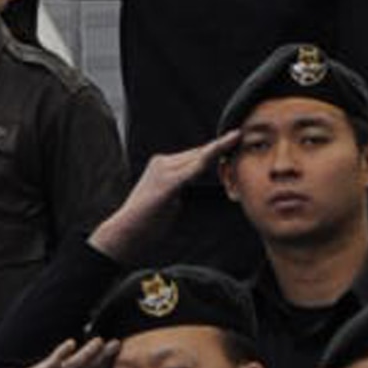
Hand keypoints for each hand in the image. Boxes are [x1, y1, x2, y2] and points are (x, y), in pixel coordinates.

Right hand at [8, 336, 116, 367]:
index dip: (102, 367)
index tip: (118, 359)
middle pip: (83, 367)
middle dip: (101, 356)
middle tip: (117, 344)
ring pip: (71, 364)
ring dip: (86, 353)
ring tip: (100, 342)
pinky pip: (49, 364)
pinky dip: (60, 355)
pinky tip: (70, 345)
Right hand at [88, 132, 241, 261]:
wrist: (125, 233)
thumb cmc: (146, 223)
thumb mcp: (167, 202)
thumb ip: (178, 190)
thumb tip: (187, 190)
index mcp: (162, 166)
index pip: (194, 156)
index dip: (215, 149)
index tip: (233, 139)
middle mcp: (162, 163)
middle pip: (198, 153)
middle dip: (221, 145)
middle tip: (241, 134)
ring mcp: (164, 170)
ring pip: (198, 158)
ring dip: (219, 148)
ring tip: (237, 137)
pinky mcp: (167, 183)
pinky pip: (194, 169)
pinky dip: (209, 158)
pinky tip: (223, 149)